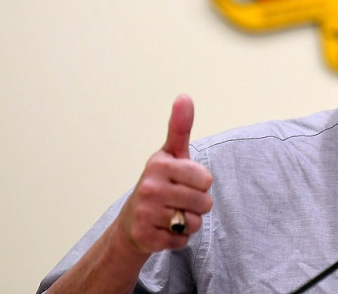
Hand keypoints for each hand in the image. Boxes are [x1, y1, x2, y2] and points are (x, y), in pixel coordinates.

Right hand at [113, 95, 213, 255]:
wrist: (132, 222)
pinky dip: (179, 238)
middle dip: (197, 204)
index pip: (205, 178)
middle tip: (179, 200)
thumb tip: (184, 96)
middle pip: (204, 203)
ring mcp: (146, 214)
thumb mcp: (171, 154)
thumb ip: (180, 127)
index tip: (185, 180)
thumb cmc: (160, 183)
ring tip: (172, 214)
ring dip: (189, 222)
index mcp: (158, 165)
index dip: (201, 183)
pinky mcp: (146, 238)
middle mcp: (149, 188)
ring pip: (194, 223)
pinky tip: (164, 229)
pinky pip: (183, 240)